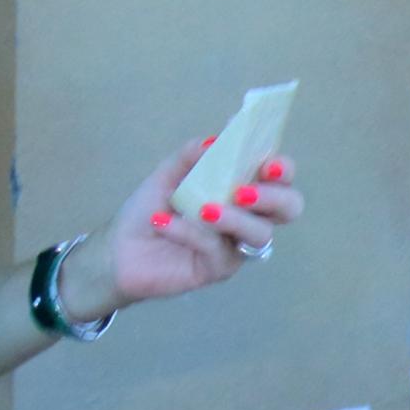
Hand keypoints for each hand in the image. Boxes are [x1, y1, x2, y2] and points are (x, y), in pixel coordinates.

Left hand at [93, 134, 308, 311]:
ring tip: (203, 210)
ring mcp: (237, 245)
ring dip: (235, 218)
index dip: (282, 168)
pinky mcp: (220, 268)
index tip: (265, 161)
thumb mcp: (167, 175)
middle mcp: (248, 217)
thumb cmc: (150, 210)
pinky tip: (164, 223)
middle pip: (289, 208)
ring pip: (261, 234)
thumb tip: (214, 141)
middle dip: (274, 197)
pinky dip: (191, 232)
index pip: (279, 177)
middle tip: (243, 192)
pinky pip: (218, 249)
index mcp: (242, 189)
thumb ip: (190, 156)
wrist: (119, 250)